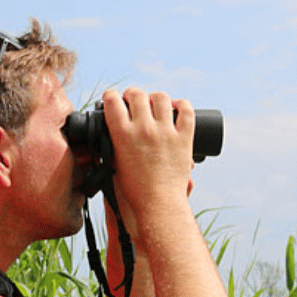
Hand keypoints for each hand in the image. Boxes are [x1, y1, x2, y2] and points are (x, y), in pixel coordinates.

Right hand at [102, 88, 194, 222]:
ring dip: (155, 97)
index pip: (112, 102)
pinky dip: (181, 104)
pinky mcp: (184, 137)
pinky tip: (176, 107)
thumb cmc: (134, 189)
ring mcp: (166, 132)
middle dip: (132, 94)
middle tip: (132, 99)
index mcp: (122, 135)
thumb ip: (112, 145)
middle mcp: (144, 129)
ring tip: (154, 103)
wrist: (158, 202)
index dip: (110, 96)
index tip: (111, 98)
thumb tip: (111, 132)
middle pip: (137, 94)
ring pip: (161, 97)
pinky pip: (186, 110)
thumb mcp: (114, 164)